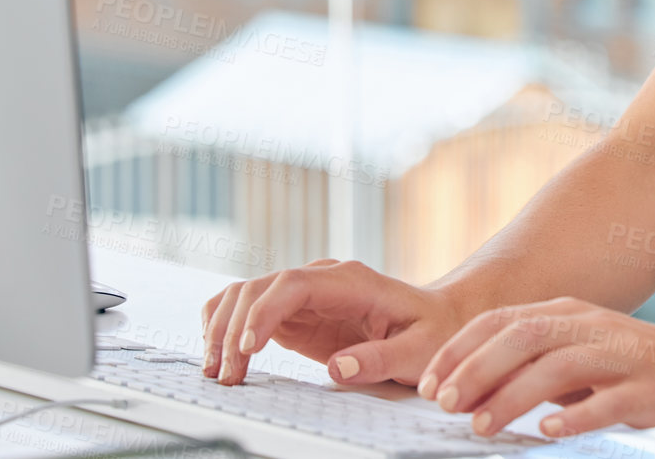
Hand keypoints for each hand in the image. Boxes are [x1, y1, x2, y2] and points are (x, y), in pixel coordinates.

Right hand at [200, 258, 472, 386]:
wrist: (437, 317)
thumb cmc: (432, 331)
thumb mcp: (418, 349)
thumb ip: (381, 359)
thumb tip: (338, 369)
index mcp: (351, 281)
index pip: (293, 283)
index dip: (264, 311)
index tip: (248, 348)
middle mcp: (324, 278)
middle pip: (261, 287)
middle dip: (235, 329)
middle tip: (227, 376)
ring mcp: (307, 292)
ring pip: (247, 294)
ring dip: (224, 328)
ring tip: (217, 372)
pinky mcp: (297, 312)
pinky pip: (251, 309)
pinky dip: (228, 327)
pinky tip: (220, 354)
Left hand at [414, 296, 654, 439]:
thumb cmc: (631, 367)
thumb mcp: (577, 351)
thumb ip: (532, 360)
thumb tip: (467, 387)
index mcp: (567, 312)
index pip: (500, 320)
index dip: (459, 349)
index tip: (427, 383)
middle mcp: (589, 325)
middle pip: (522, 337)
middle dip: (475, 369)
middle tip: (443, 404)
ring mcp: (619, 355)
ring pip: (556, 367)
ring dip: (512, 396)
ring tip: (480, 425)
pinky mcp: (645, 388)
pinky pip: (606, 400)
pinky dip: (575, 416)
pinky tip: (549, 433)